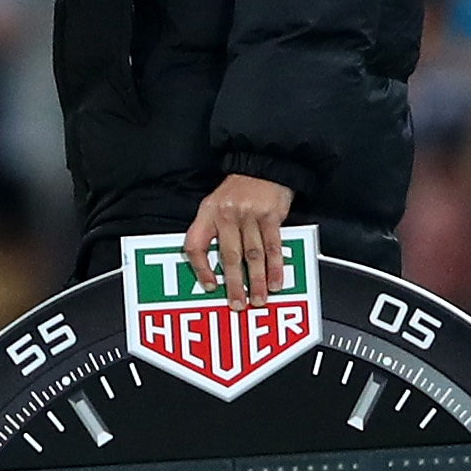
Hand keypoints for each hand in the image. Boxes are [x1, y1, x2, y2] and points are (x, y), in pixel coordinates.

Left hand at [184, 173, 294, 310]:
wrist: (263, 166)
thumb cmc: (237, 190)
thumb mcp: (214, 204)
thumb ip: (210, 230)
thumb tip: (208, 266)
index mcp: (207, 213)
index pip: (195, 245)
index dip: (200, 269)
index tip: (209, 286)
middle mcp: (226, 215)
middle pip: (228, 256)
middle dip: (233, 284)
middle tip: (237, 304)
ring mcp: (249, 215)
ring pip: (252, 255)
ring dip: (255, 280)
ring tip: (258, 299)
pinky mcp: (271, 216)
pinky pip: (273, 246)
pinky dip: (275, 267)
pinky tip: (275, 281)